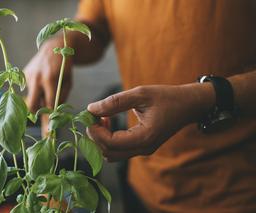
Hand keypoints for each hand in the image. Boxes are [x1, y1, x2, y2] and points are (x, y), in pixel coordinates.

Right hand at [24, 38, 71, 133]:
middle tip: (43, 128)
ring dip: (37, 103)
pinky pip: (28, 91)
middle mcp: (36, 78)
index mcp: (50, 80)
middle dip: (37, 118)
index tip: (49, 136)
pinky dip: (35, 94)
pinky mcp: (23, 75)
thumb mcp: (68, 82)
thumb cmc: (64, 66)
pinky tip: (41, 86)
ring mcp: (27, 76)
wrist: (54, 46)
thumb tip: (54, 115)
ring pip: (30, 100)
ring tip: (46, 95)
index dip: (49, 123)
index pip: (49, 106)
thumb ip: (61, 97)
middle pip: (32, 107)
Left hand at [87, 84, 213, 160]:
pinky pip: (118, 150)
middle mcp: (143, 149)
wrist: (188, 105)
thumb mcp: (141, 94)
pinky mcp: (142, 147)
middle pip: (108, 153)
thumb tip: (91, 108)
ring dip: (101, 138)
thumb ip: (115, 102)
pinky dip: (108, 138)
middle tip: (94, 115)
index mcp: (145, 138)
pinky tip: (109, 121)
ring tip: (103, 117)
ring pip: (111, 154)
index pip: (111, 143)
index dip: (95, 131)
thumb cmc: (167, 97)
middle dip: (95, 135)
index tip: (90, 115)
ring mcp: (143, 150)